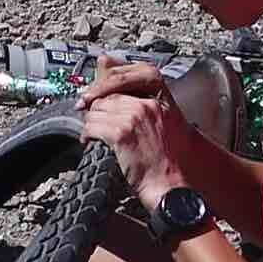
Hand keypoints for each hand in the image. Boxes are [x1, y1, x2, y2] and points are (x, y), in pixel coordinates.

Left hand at [79, 85, 184, 202]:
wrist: (174, 186)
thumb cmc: (171, 162)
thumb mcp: (166, 124)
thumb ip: (146, 104)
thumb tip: (118, 87)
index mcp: (160, 100)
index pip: (127, 75)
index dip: (107, 83)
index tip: (97, 92)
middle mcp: (147, 104)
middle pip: (107, 93)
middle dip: (97, 107)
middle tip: (96, 120)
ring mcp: (134, 118)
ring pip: (96, 109)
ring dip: (92, 122)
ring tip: (95, 134)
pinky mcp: (121, 134)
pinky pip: (92, 126)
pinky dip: (87, 135)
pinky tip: (91, 142)